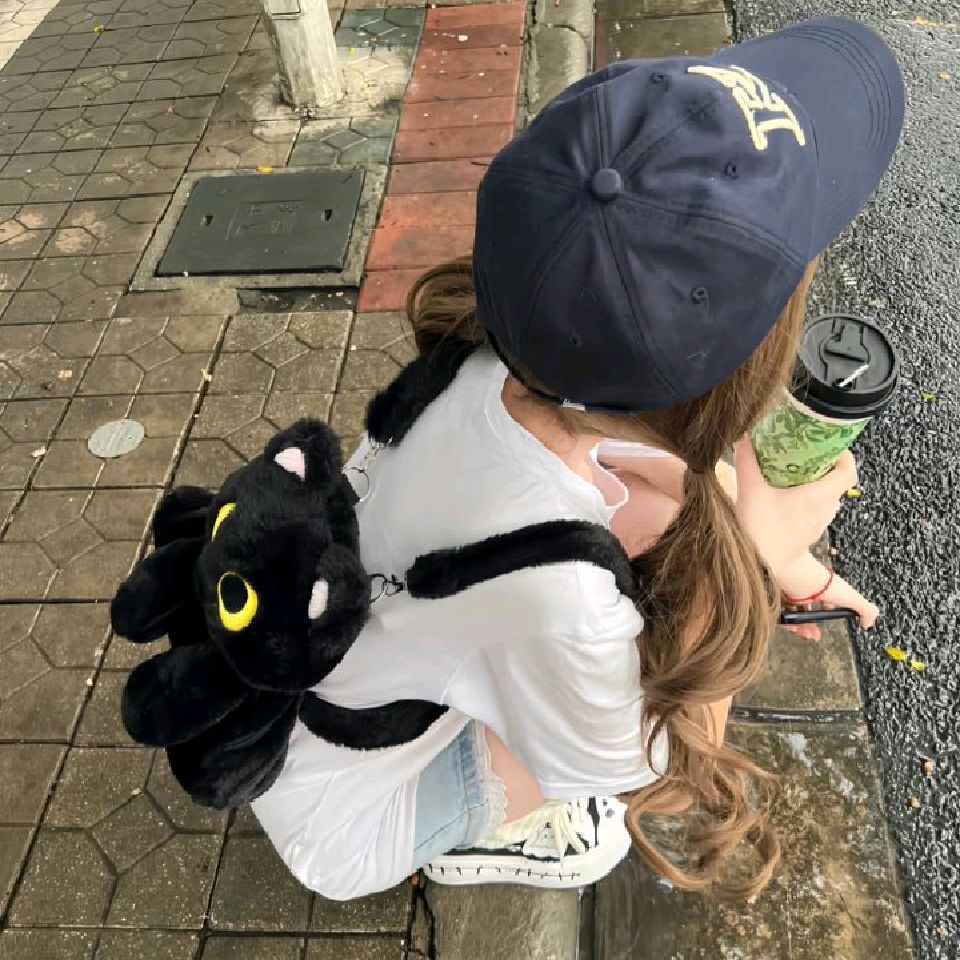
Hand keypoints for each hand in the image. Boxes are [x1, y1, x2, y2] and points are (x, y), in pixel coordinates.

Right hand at [733, 438, 857, 577]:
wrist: (763, 567)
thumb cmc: (761, 530)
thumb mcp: (750, 490)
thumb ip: (747, 461)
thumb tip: (744, 437)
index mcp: (820, 495)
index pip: (848, 470)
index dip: (844, 454)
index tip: (829, 444)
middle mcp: (826, 507)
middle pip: (836, 480)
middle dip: (822, 464)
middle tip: (802, 452)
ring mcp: (820, 521)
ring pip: (826, 494)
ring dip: (814, 481)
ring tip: (792, 471)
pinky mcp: (811, 530)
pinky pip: (817, 506)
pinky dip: (808, 496)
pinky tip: (786, 493)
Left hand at [778, 552, 878, 639]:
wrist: (796, 574)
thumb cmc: (825, 585)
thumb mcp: (850, 597)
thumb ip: (866, 610)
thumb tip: (868, 625)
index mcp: (824, 589)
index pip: (824, 603)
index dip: (825, 616)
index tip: (826, 627)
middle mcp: (807, 590)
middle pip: (808, 611)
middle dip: (812, 627)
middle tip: (814, 637)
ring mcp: (792, 593)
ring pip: (795, 613)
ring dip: (801, 627)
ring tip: (806, 635)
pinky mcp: (777, 595)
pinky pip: (780, 611)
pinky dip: (787, 622)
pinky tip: (793, 628)